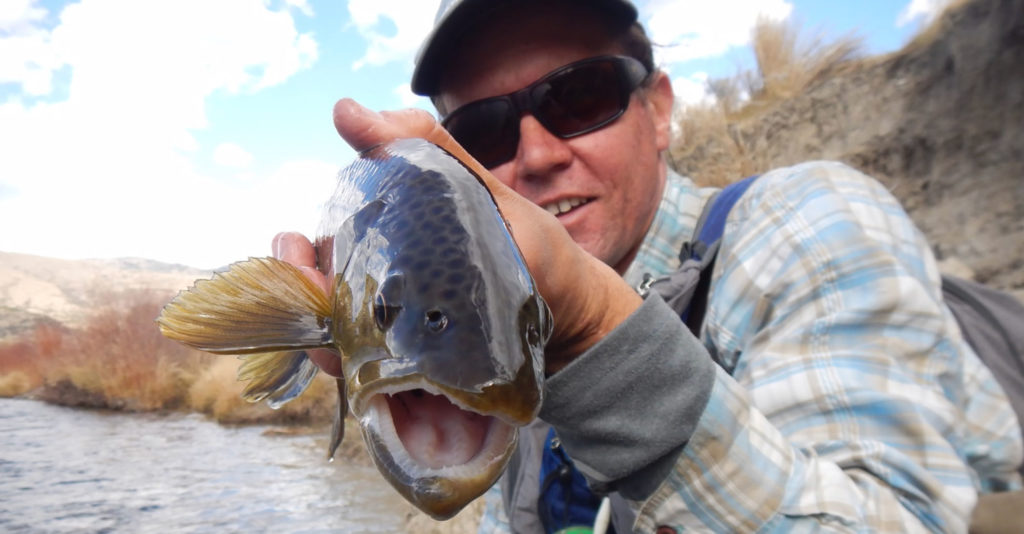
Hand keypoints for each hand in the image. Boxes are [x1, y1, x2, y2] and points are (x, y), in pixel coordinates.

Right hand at [279, 99, 641, 374]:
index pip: (320, 252)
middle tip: (313, 301)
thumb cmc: (533, 249)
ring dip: (328, 349)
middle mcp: (384, 296)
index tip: (292, 252)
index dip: (295, 255)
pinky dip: (366, 387)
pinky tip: (369, 382)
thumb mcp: (485, 192)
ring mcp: (400, 342)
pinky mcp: (421, 381)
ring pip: (340, 348)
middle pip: (320, 305)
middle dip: (302, 303)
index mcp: (390, 247)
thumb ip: (427, 149)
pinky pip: (377, 388)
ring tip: (337, 350)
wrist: (579, 317)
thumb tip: (346, 110)